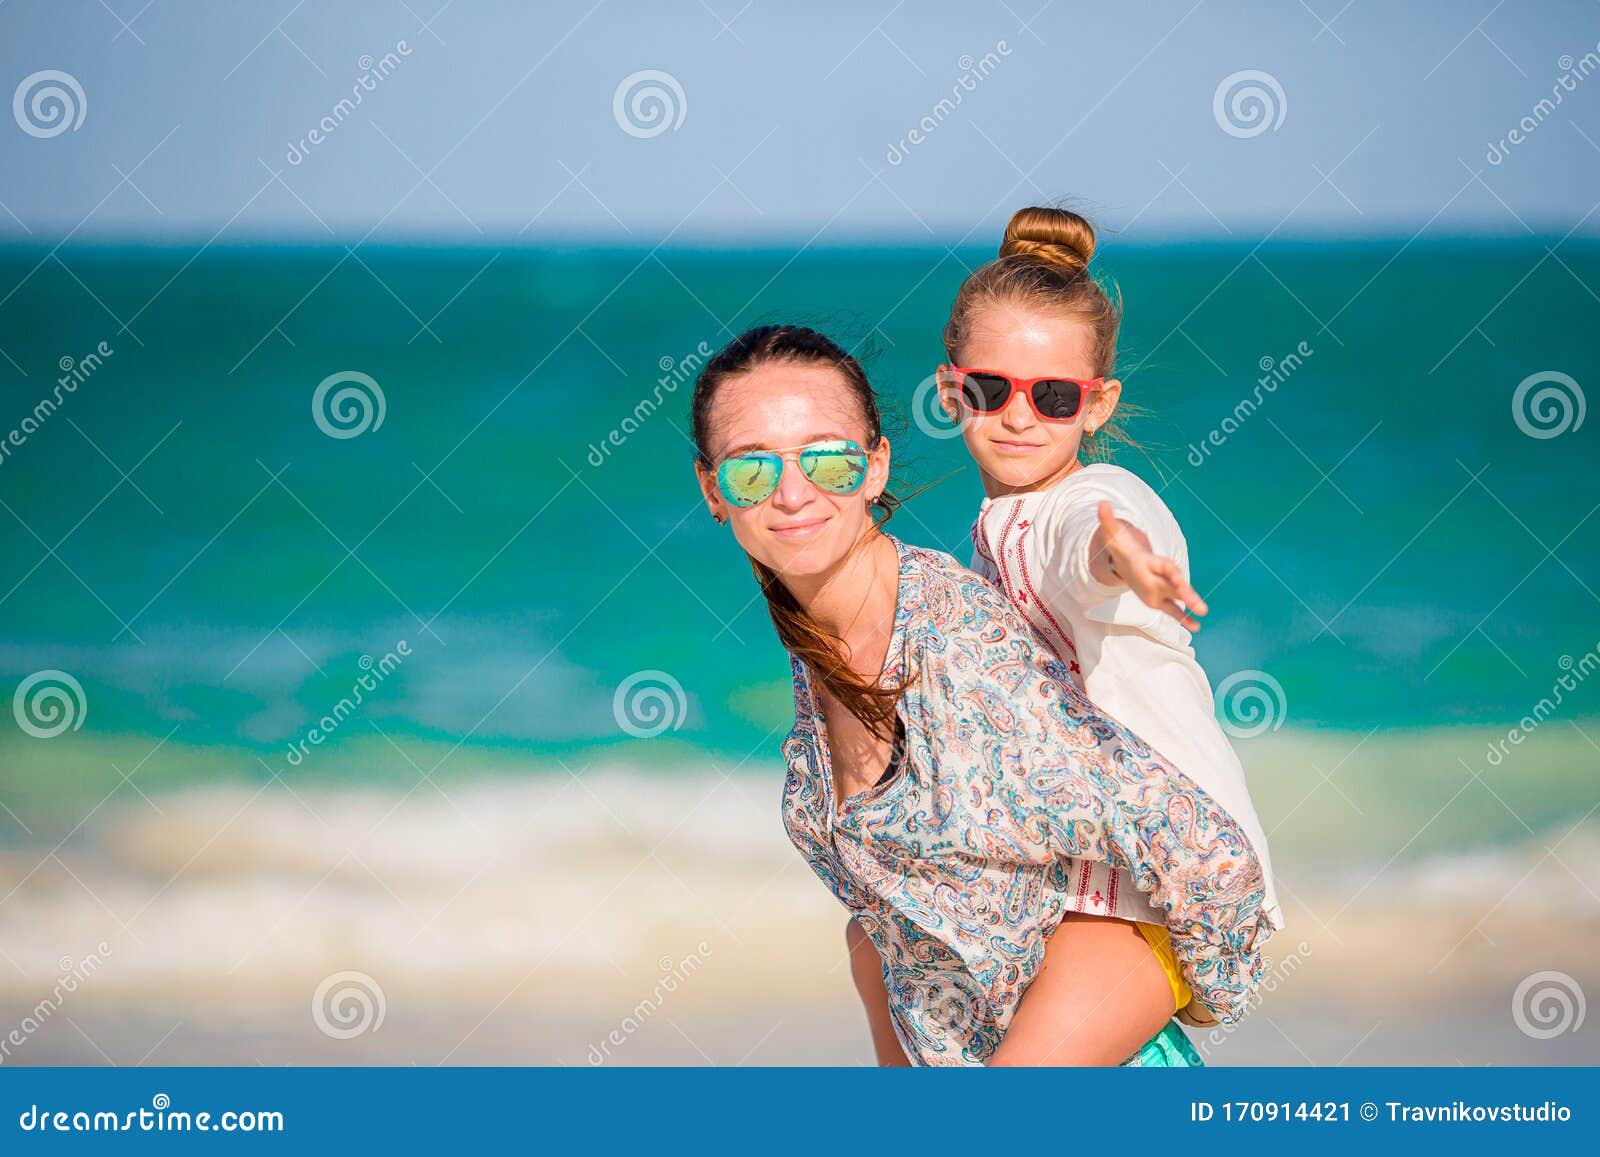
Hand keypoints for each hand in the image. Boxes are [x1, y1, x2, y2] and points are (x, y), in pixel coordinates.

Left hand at [1092, 501, 1208, 629]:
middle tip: (1202, 607)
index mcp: (1151, 562)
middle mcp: (1159, 576)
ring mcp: (1160, 588)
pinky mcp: (1158, 599)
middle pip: (1176, 584)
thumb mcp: (1113, 535)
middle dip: (1187, 594)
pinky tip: (1195, 627)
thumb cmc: (1122, 546)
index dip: (1173, 574)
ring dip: (1188, 607)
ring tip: (1202, 616)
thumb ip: (1108, 521)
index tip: (1182, 582)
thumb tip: (1101, 504)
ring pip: (1176, 598)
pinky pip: (1171, 610)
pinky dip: (1182, 618)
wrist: (1127, 558)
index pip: (1166, 567)